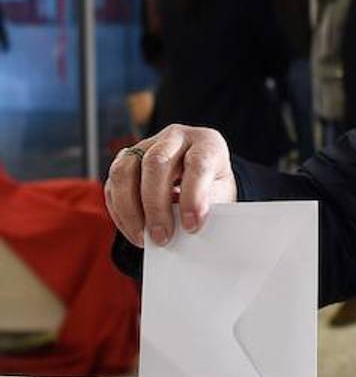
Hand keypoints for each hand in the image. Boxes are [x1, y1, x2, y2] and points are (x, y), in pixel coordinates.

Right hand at [104, 124, 236, 247]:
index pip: (198, 163)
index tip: (192, 226)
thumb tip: (186, 229)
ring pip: (125, 171)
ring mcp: (146, 145)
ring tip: (143, 238)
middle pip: (156, 163)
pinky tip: (133, 230)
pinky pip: (112, 184)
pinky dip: (120, 212)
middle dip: (156, 206)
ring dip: (130, 210)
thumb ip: (208, 207)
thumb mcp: (222, 194)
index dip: (193, 196)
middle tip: (162, 238)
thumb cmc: (213, 186)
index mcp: (207, 142)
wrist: (201, 177)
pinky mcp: (125, 159)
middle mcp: (175, 137)